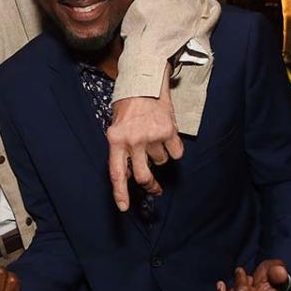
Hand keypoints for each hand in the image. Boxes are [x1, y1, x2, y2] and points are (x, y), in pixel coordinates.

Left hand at [107, 63, 182, 210]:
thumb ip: (121, 151)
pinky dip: (173, 149)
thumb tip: (128, 174)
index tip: (124, 208)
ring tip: (154, 139)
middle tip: (154, 188)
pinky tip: (167, 137)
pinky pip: (175, 154)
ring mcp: (151, 136)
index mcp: (115, 140)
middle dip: (150, 185)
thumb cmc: (128, 107)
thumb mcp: (116, 128)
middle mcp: (133, 141)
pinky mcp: (168, 131)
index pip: (116, 173)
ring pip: (160, 162)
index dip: (120, 193)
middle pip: (143, 176)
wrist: (145, 83)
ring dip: (159, 156)